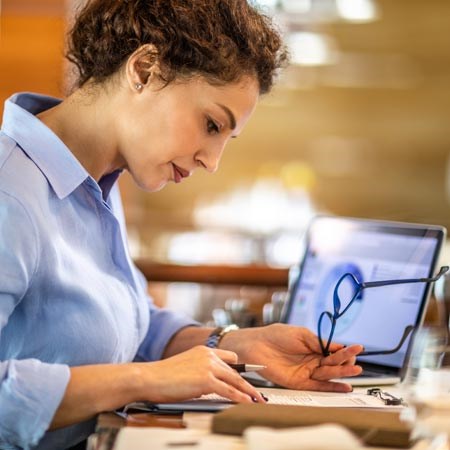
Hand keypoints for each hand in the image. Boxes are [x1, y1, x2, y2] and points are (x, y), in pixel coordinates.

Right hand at [136, 345, 265, 403]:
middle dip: (248, 383)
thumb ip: (201, 371)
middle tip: (258, 393)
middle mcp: (208, 355)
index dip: (240, 369)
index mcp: (204, 350)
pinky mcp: (206, 380)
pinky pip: (228, 390)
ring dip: (248, 392)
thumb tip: (210, 384)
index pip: (229, 357)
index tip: (249, 376)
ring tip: (258, 400)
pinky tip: (247, 403)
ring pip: (235, 380)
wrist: (150, 377)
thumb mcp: (186, 367)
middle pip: (235, 371)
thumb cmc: (163, 376)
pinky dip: (240, 398)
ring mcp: (208, 367)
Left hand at [221, 324, 362, 391]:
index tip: (355, 349)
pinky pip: (318, 387)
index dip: (345, 351)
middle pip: (333, 364)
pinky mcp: (299, 382)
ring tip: (356, 371)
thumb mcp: (301, 334)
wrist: (256, 345)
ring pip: (328, 375)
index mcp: (313, 347)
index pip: (334, 351)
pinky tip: (344, 386)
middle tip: (357, 361)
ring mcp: (306, 372)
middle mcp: (311, 360)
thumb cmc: (276, 336)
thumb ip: (319, 342)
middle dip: (346, 362)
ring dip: (342, 374)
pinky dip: (331, 387)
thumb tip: (339, 346)